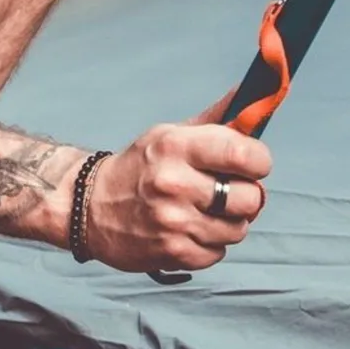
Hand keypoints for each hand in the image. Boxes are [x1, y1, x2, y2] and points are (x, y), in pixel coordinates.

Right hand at [84, 91, 271, 273]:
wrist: (90, 207)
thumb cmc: (139, 167)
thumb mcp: (170, 134)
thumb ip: (217, 121)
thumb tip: (255, 95)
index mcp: (176, 146)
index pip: (244, 153)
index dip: (259, 160)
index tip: (253, 163)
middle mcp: (174, 183)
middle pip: (250, 198)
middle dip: (247, 195)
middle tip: (229, 191)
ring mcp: (173, 221)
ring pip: (238, 229)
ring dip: (229, 223)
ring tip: (205, 212)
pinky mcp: (172, 252)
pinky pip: (219, 253)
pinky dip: (210, 245)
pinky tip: (190, 230)